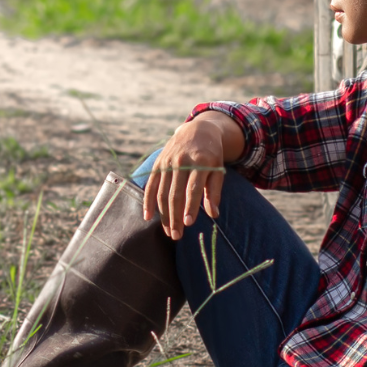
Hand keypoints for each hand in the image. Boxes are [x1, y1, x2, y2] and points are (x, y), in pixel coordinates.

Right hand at [143, 111, 241, 237]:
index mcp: (200, 162)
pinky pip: (151, 184)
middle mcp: (181, 161)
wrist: (197, 130)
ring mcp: (167, 162)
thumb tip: (213, 214)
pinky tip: (148, 216)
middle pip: (175, 193)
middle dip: (175, 216)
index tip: (188, 224)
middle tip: (176, 236)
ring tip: (168, 231)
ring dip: (163, 214)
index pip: (193, 188)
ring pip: (162, 192)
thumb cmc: (211, 156)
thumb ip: (215, 192)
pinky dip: (148, 201)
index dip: (190, 206)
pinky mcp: (158, 163)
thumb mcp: (218, 170)